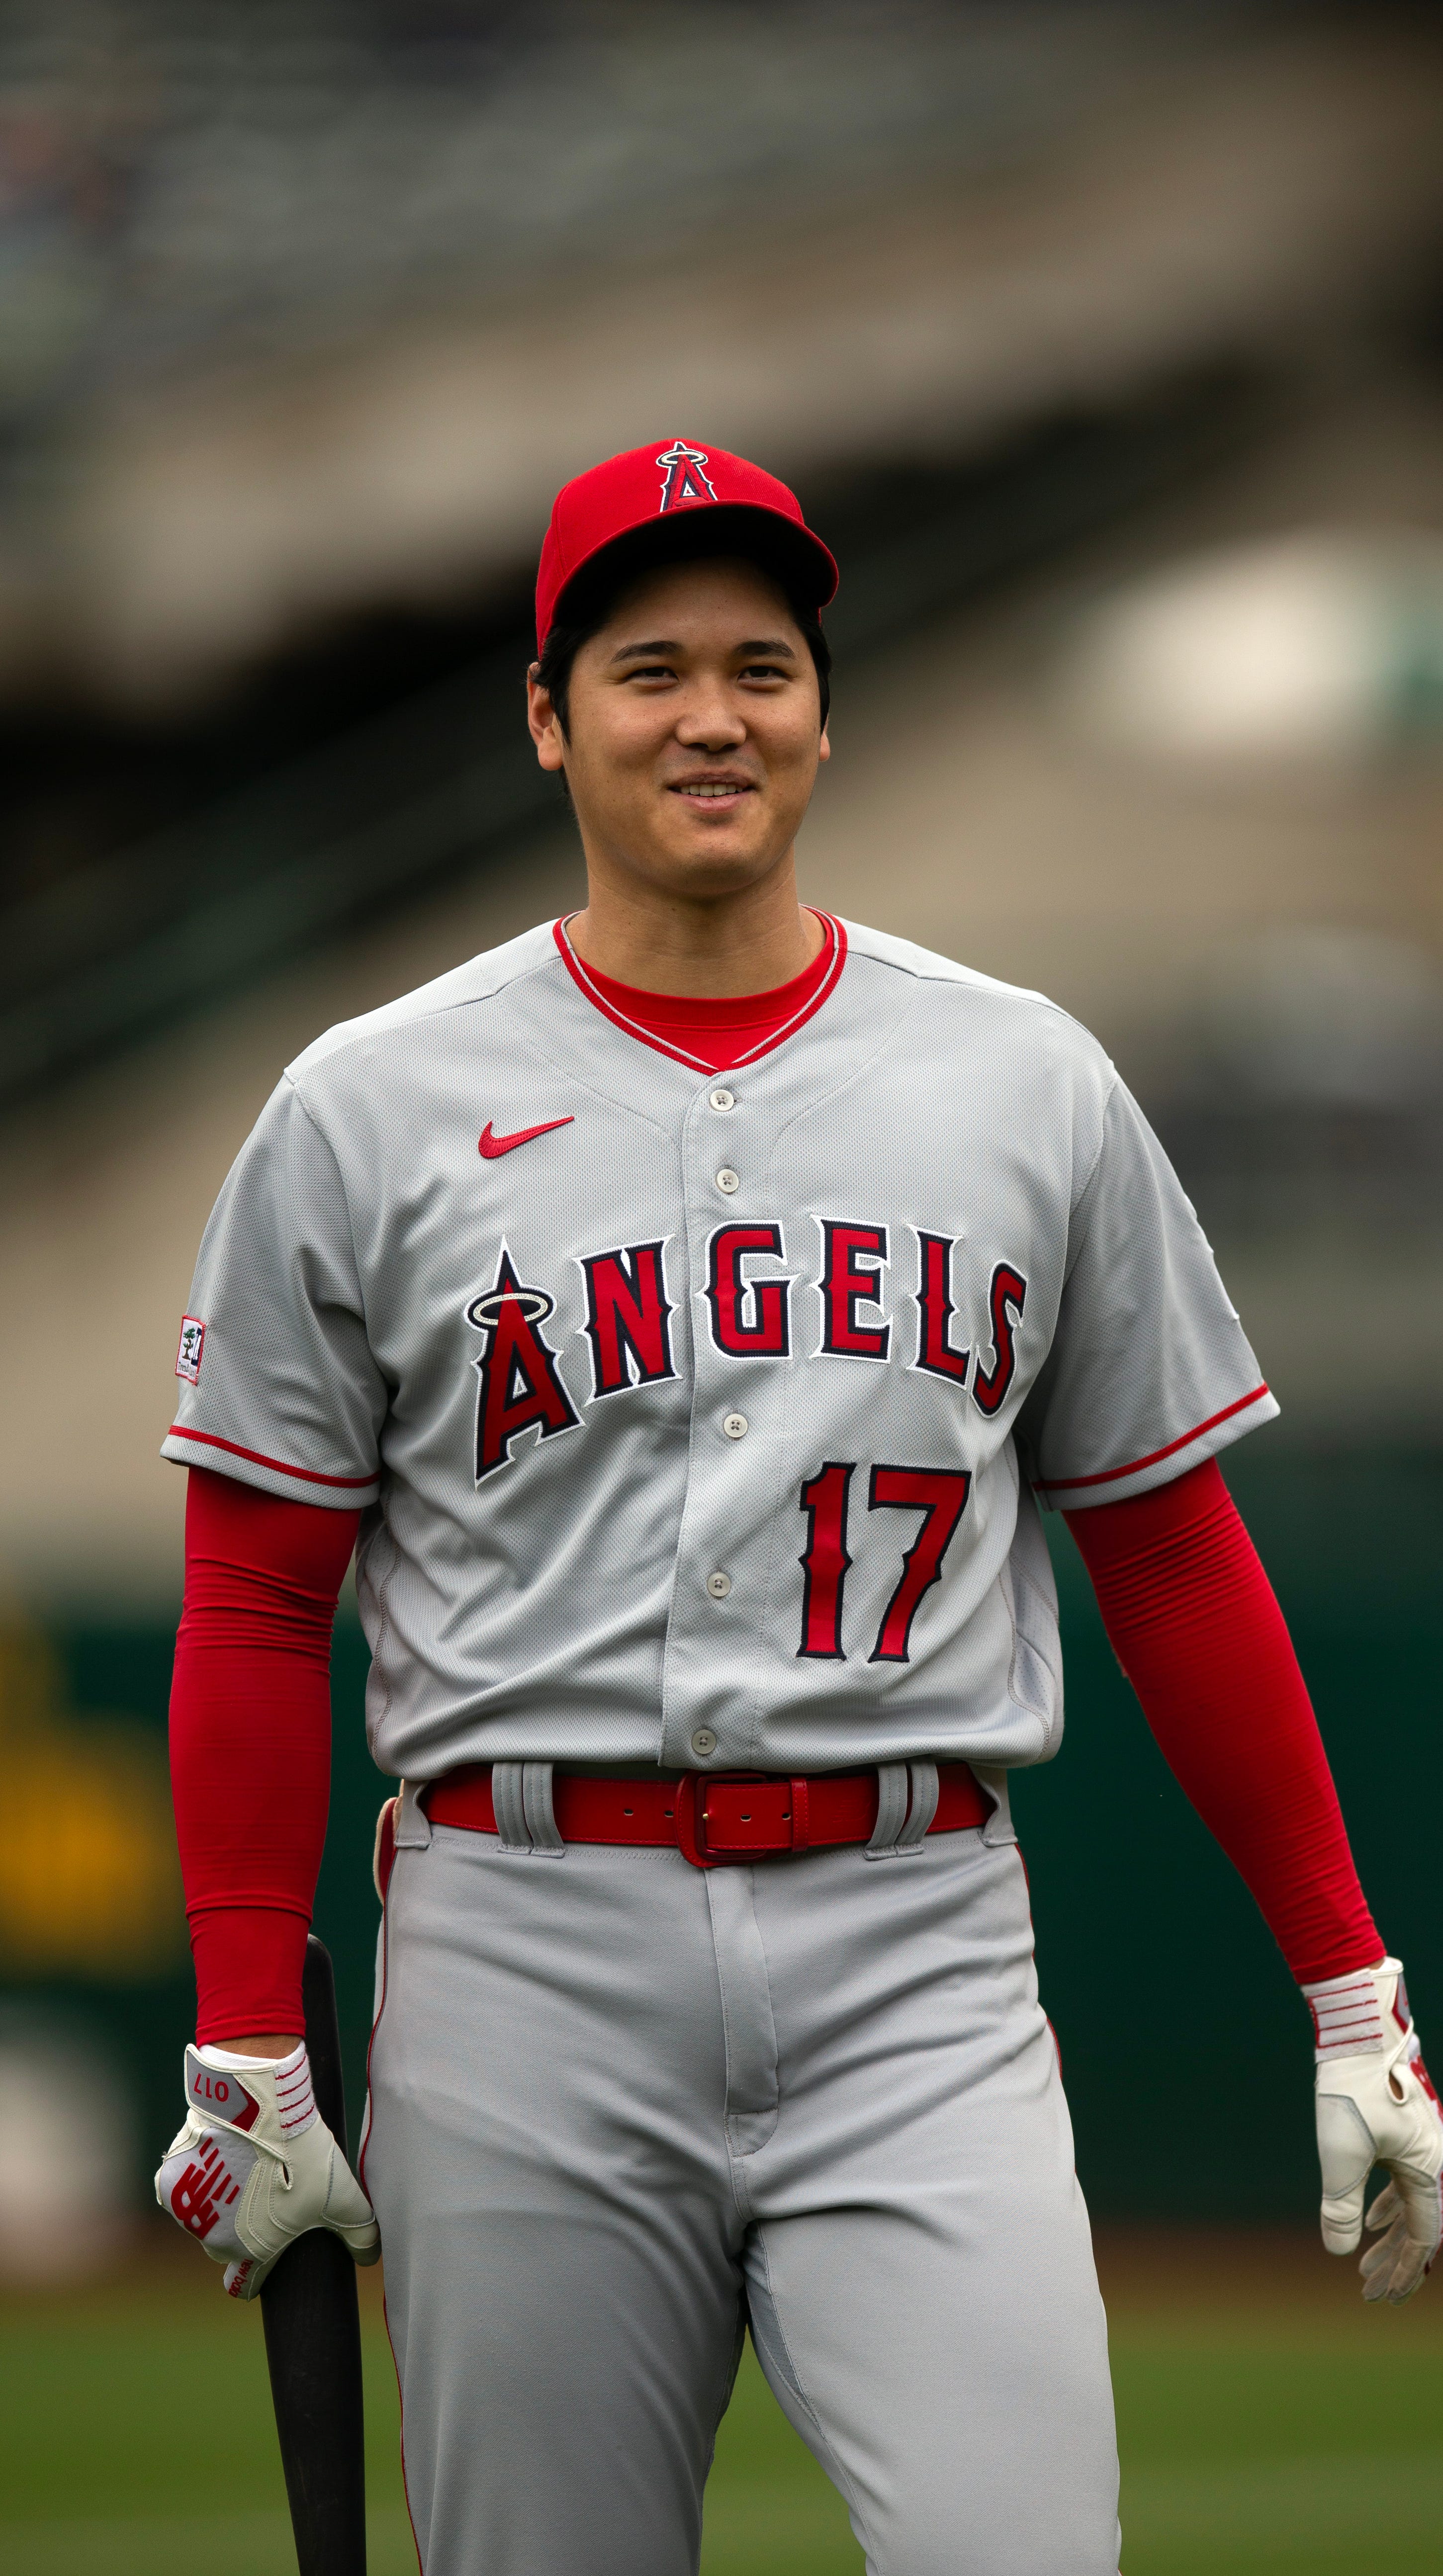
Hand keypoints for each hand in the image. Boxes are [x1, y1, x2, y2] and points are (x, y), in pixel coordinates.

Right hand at [155, 2040, 378, 2300]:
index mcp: (251, 2253)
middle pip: (224, 2245)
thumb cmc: (300, 2156)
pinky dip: (199, 2174)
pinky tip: (221, 2153)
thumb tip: (370, 2255)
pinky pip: (184, 2186)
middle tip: (264, 2192)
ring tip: (245, 2165)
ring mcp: (187, 2210)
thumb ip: (358, 2233)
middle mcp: (212, 2240)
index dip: (258, 2273)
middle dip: (240, 2228)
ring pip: (203, 2213)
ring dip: (218, 2198)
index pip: (245, 2284)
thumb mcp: (341, 2197)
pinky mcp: (170, 2179)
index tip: (268, 2253)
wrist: (257, 2105)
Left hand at [1305, 1958, 1442, 2303]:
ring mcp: (1422, 2147)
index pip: (1422, 2238)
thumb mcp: (1341, 2152)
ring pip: (1411, 2206)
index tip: (1381, 2296)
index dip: (1403, 2271)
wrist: (1361, 2031)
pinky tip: (1370, 2222)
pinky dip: (1388, 2207)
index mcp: (1430, 2170)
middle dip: (1396, 2263)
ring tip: (1366, 2268)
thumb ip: (1342, 2205)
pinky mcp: (1406, 2135)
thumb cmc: (1353, 2087)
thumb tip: (1339, 2252)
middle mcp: (1435, 2162)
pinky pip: (1404, 2183)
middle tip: (1371, 2293)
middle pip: (1420, 2228)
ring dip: (1390, 2238)